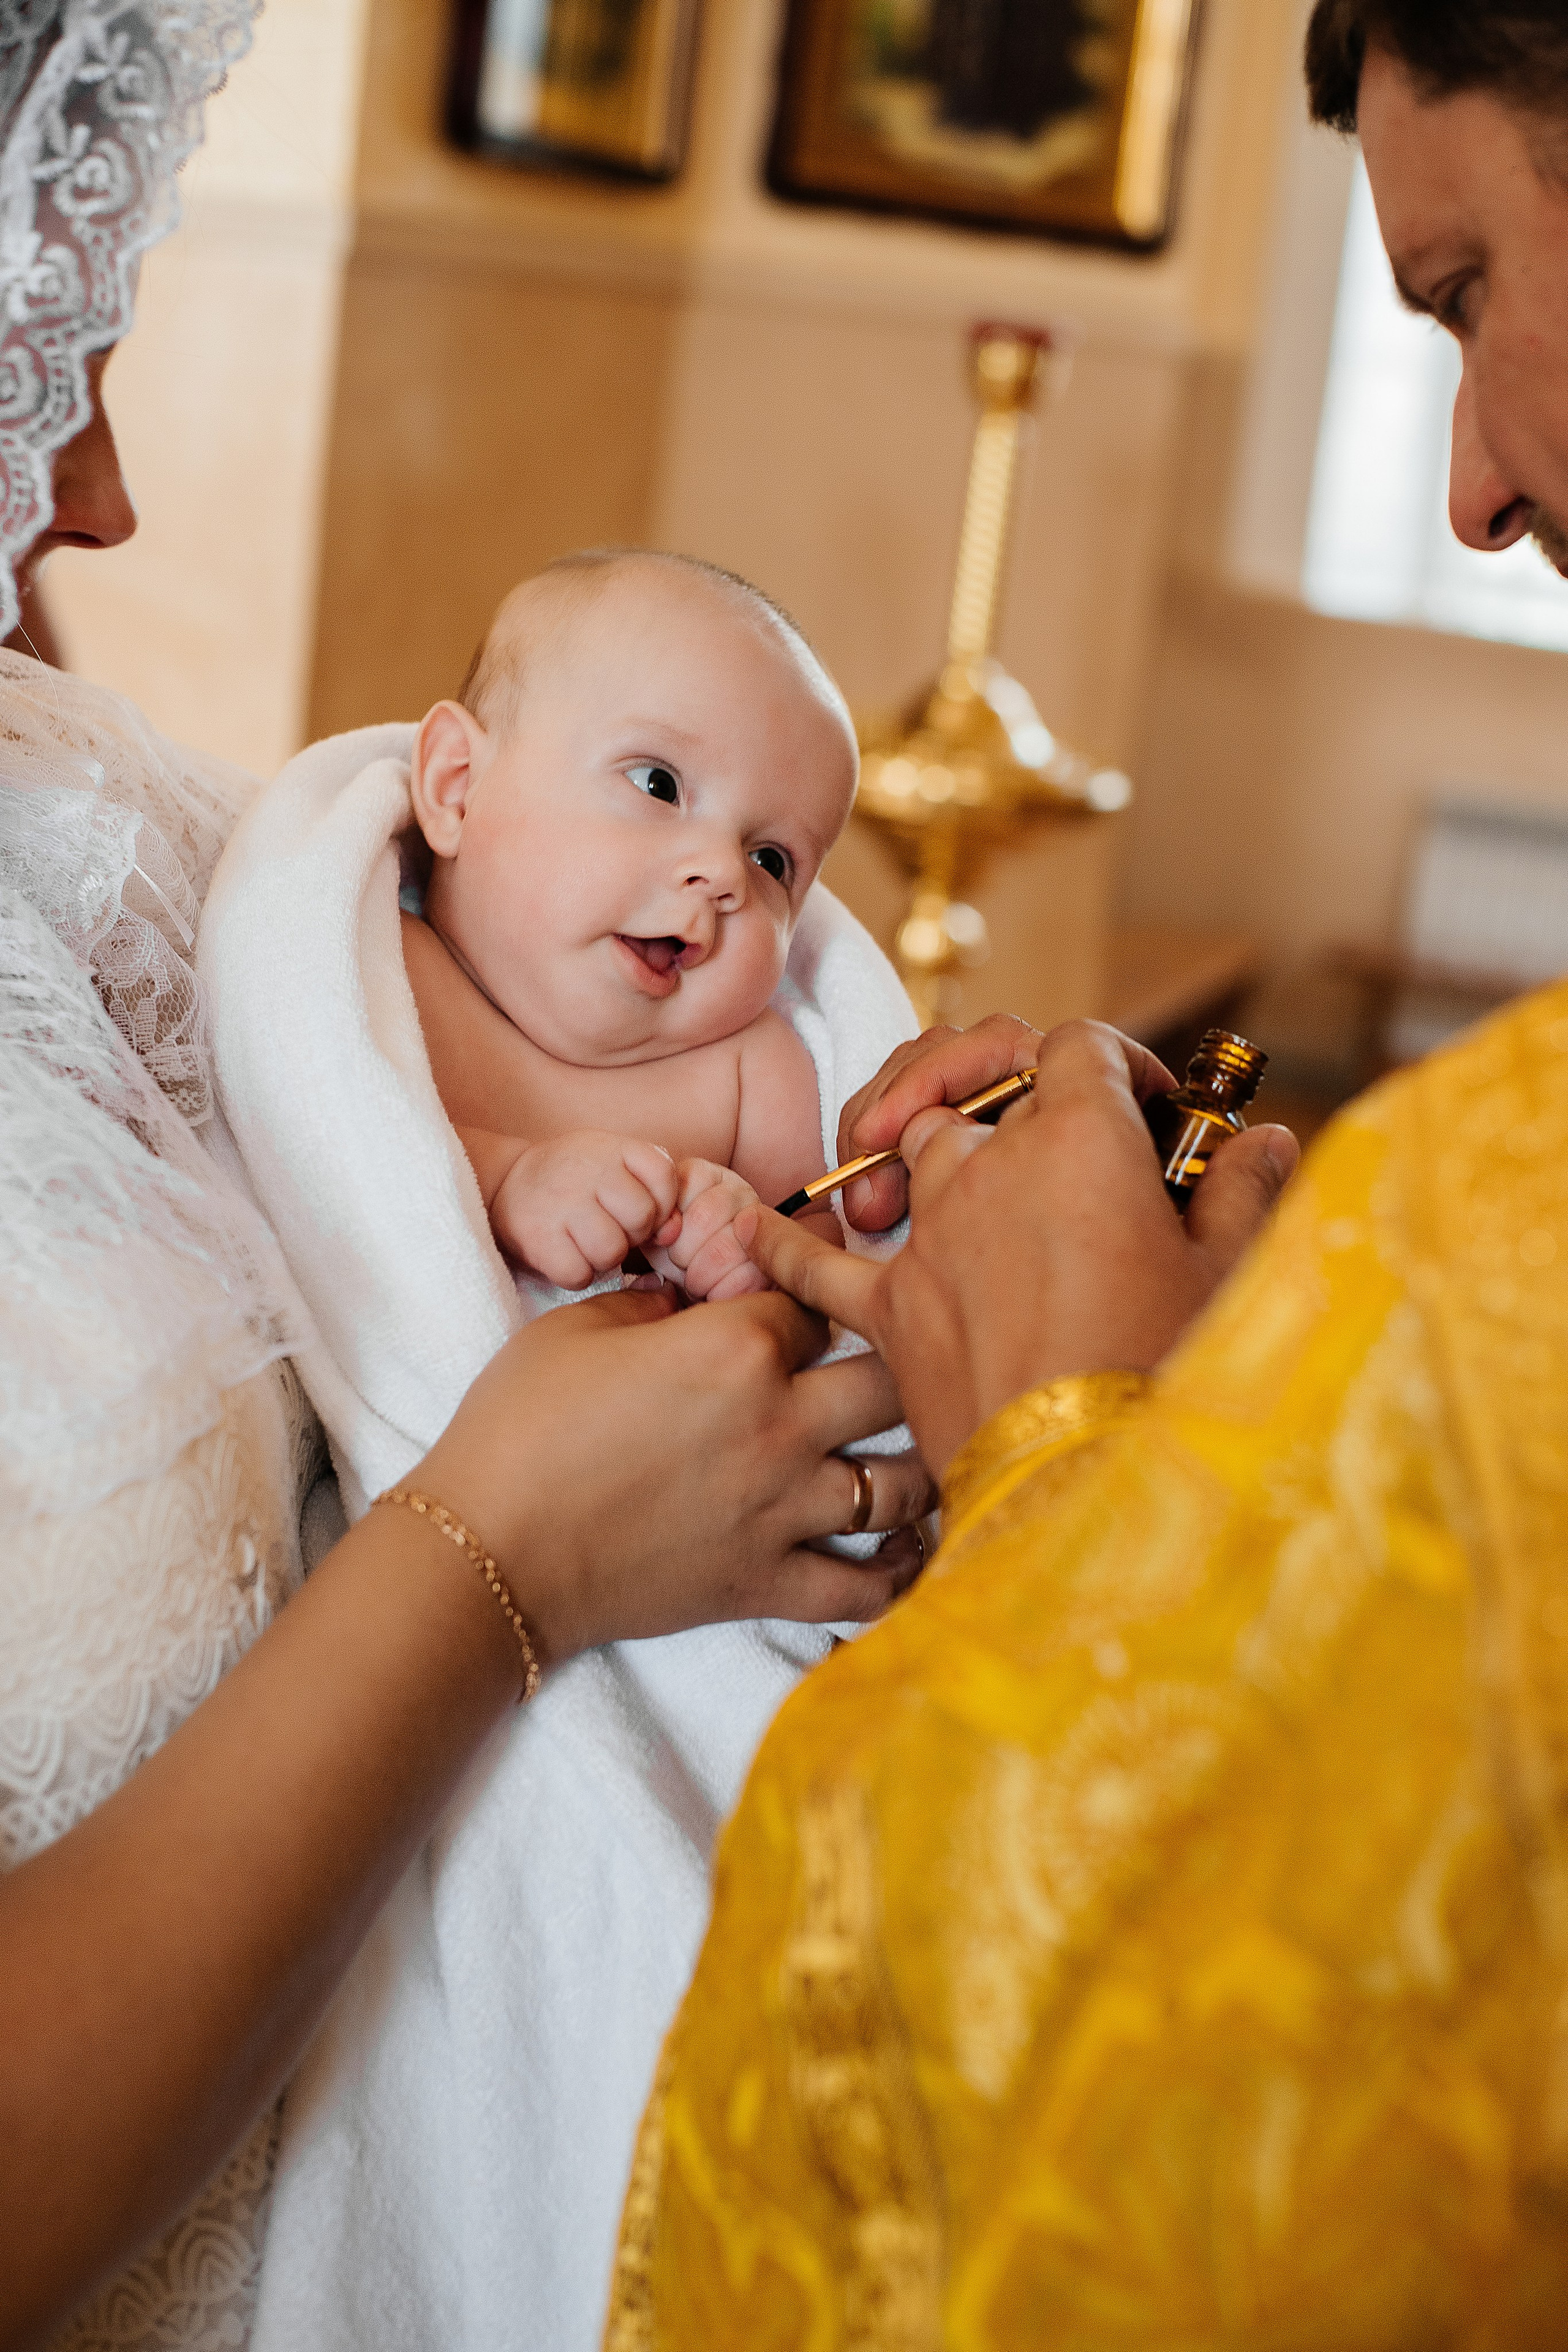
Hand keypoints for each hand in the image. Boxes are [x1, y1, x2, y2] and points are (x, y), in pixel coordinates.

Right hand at [419, 1283, 936, 1660]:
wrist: (489, 1550)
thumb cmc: (520, 1428)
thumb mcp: (580, 1327)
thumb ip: (657, 1301)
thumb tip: (694, 1298)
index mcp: (735, 1347)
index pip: (818, 1301)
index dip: (819, 1292)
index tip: (820, 1294)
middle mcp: (778, 1424)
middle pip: (893, 1379)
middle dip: (900, 1363)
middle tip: (899, 1365)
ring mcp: (780, 1511)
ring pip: (903, 1483)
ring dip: (916, 1464)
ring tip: (918, 1454)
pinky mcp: (765, 1583)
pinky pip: (865, 1586)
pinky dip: (895, 1571)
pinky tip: (905, 1551)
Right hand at [490, 1130, 681, 1288]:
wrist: (505, 1182)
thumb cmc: (574, 1180)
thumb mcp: (614, 1168)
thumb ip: (654, 1193)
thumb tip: (673, 1234)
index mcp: (612, 1147)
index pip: (663, 1177)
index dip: (662, 1204)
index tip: (637, 1209)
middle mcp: (587, 1169)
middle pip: (641, 1218)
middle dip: (632, 1234)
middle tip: (609, 1228)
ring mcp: (560, 1202)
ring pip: (611, 1251)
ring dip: (604, 1258)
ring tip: (586, 1243)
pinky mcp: (537, 1237)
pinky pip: (578, 1274)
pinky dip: (576, 1275)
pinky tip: (566, 1256)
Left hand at [641, 1159, 770, 1301]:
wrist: (700, 1283)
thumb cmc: (674, 1253)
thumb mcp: (653, 1232)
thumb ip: (652, 1221)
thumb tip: (666, 1233)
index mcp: (703, 1176)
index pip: (681, 1189)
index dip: (668, 1226)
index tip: (665, 1241)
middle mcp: (737, 1190)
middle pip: (704, 1217)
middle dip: (682, 1253)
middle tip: (681, 1265)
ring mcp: (761, 1222)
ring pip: (725, 1250)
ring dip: (701, 1276)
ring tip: (696, 1280)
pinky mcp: (774, 1259)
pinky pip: (745, 1277)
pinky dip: (720, 1292)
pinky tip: (715, 1290)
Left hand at [736, 1018, 1299, 1480]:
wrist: (1089, 1493)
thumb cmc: (1173, 1378)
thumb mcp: (1227, 1277)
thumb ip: (1239, 1191)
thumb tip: (1269, 1140)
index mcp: (1081, 1139)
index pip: (1079, 1047)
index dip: (1116, 1063)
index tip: (1149, 1109)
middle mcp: (992, 1168)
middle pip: (992, 1089)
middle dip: (1030, 1106)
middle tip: (1073, 1154)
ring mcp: (930, 1235)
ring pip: (918, 1147)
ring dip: (942, 1151)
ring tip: (986, 1190)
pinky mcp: (889, 1310)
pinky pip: (816, 1262)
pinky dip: (786, 1241)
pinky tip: (755, 1224)